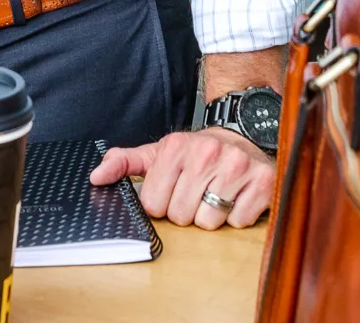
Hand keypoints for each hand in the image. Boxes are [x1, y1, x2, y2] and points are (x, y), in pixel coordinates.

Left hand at [87, 128, 274, 229]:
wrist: (242, 137)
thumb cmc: (196, 153)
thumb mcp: (158, 153)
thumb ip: (125, 163)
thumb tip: (96, 177)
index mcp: (176, 146)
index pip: (154, 204)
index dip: (162, 204)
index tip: (173, 189)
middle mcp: (207, 152)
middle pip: (181, 215)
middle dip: (187, 210)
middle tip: (197, 191)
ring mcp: (237, 166)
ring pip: (209, 222)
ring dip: (211, 216)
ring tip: (216, 193)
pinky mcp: (262, 182)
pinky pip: (238, 221)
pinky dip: (237, 216)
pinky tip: (236, 196)